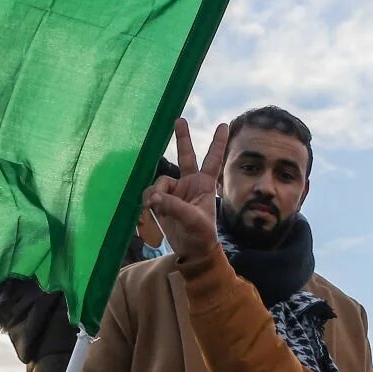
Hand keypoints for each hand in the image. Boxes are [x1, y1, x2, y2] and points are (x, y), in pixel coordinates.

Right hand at [141, 119, 226, 262]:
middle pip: (186, 156)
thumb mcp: (193, 221)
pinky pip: (151, 194)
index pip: (213, 160)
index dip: (217, 143)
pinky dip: (149, 201)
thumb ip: (174, 206)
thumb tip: (153, 197)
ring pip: (160, 182)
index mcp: (205, 185)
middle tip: (179, 120)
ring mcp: (175, 191)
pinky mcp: (162, 201)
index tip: (223, 125)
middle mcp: (190, 183)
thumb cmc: (201, 236)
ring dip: (156, 192)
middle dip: (182, 138)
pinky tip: (150, 209)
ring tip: (154, 206)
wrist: (191, 251)